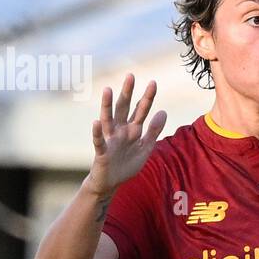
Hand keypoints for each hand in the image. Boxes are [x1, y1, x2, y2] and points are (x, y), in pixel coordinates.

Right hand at [86, 74, 166, 195]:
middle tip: (130, 75)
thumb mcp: (145, 147)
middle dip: (127, 93)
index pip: (140, 110)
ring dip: (107, 105)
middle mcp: (119, 131)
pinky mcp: (102, 152)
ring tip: (107, 89)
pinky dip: (96, 132)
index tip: (153, 82)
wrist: (111, 183)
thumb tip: (163, 111)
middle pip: (124, 109)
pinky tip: (95, 122)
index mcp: (132, 130)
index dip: (147, 97)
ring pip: (108, 119)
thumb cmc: (127, 164)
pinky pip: (99, 141)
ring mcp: (110, 140)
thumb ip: (154, 130)